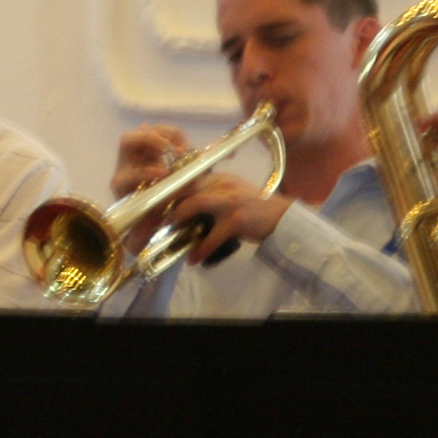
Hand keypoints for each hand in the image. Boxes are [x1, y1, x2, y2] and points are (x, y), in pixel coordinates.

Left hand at [109, 125, 190, 253]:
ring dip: (164, 136)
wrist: (150, 219)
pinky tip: (186, 148)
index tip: (163, 175)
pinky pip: (162, 132)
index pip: (126, 175)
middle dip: (148, 141)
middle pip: (128, 141)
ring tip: (181, 150)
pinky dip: (176, 136)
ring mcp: (139, 155)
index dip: (144, 173)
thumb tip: (165, 215)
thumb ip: (159, 220)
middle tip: (168, 150)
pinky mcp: (154, 148)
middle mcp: (126, 167)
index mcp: (121, 187)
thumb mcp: (151, 228)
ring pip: (145, 131)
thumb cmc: (148, 224)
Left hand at [160, 171, 290, 264]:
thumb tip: (184, 203)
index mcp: (220, 177)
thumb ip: (211, 192)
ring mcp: (230, 201)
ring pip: (196, 204)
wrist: (281, 217)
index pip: (189, 178)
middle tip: (157, 216)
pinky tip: (193, 259)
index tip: (156, 200)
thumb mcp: (232, 191)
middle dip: (168, 201)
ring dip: (179, 217)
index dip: (170, 188)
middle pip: (188, 187)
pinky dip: (201, 249)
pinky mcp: (237, 220)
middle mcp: (224, 184)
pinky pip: (213, 236)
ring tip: (170, 231)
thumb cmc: (254, 206)